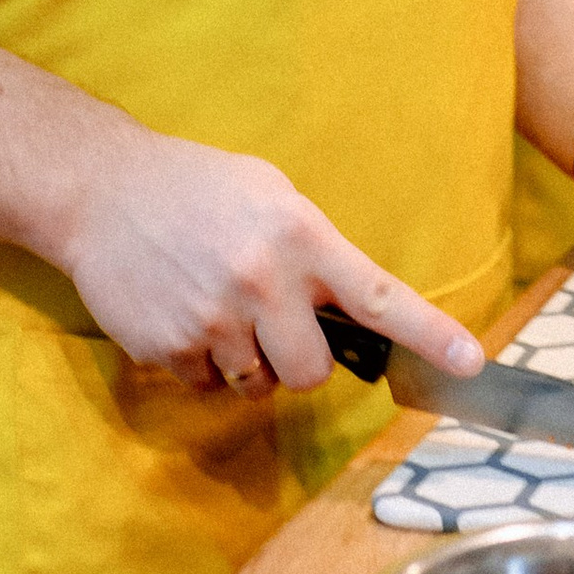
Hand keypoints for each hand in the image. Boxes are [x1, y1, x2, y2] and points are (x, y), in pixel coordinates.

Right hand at [56, 122, 489, 396]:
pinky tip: (181, 312)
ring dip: (248, 363)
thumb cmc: (196, 187)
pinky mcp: (169, 347)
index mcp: (299, 237)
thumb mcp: (269, 194)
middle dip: (299, 363)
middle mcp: (262, 282)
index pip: (378, 297)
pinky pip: (207, 385)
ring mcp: (214, 319)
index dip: (430, 334)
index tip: (472, 363)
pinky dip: (200, 362)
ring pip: (258, 385)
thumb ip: (313, 249)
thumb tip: (346, 307)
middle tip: (273, 327)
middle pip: (313, 372)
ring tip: (217, 308)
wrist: (101, 191)